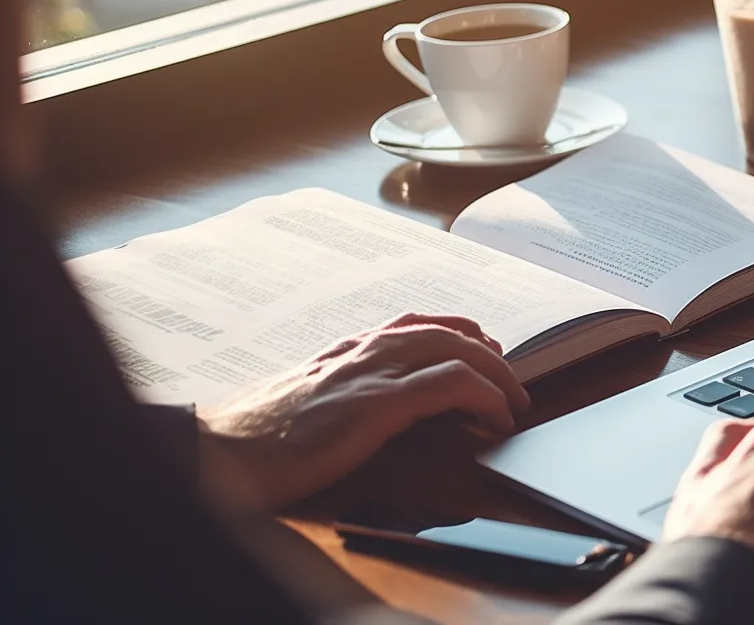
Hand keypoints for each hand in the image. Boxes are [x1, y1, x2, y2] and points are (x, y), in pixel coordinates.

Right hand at [197, 313, 529, 511]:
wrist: (220, 451)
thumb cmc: (256, 437)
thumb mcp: (307, 403)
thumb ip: (343, 393)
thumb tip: (378, 409)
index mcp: (347, 348)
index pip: (417, 322)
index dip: (460, 332)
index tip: (485, 350)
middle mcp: (364, 349)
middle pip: (449, 332)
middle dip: (490, 355)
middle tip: (512, 382)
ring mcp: (373, 372)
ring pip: (459, 351)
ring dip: (497, 376)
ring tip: (514, 404)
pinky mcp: (379, 402)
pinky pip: (452, 385)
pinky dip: (486, 397)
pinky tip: (497, 419)